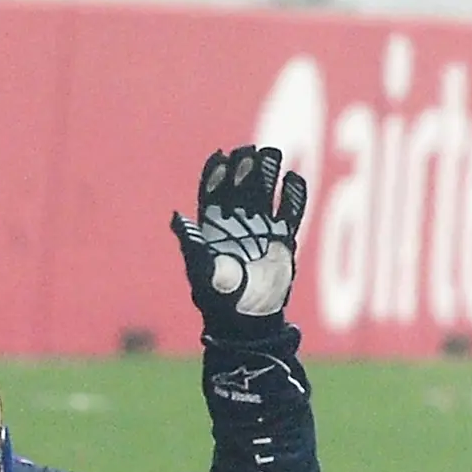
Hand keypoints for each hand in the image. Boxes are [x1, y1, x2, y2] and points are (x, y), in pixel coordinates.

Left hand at [170, 145, 308, 333]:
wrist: (248, 321)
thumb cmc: (218, 299)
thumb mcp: (200, 272)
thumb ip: (191, 244)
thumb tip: (176, 217)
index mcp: (212, 225)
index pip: (213, 190)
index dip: (216, 172)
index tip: (222, 157)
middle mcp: (237, 222)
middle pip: (240, 184)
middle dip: (244, 166)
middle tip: (250, 150)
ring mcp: (261, 228)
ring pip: (265, 191)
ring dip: (268, 172)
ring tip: (273, 154)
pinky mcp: (283, 239)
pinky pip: (291, 211)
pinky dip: (294, 195)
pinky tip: (294, 179)